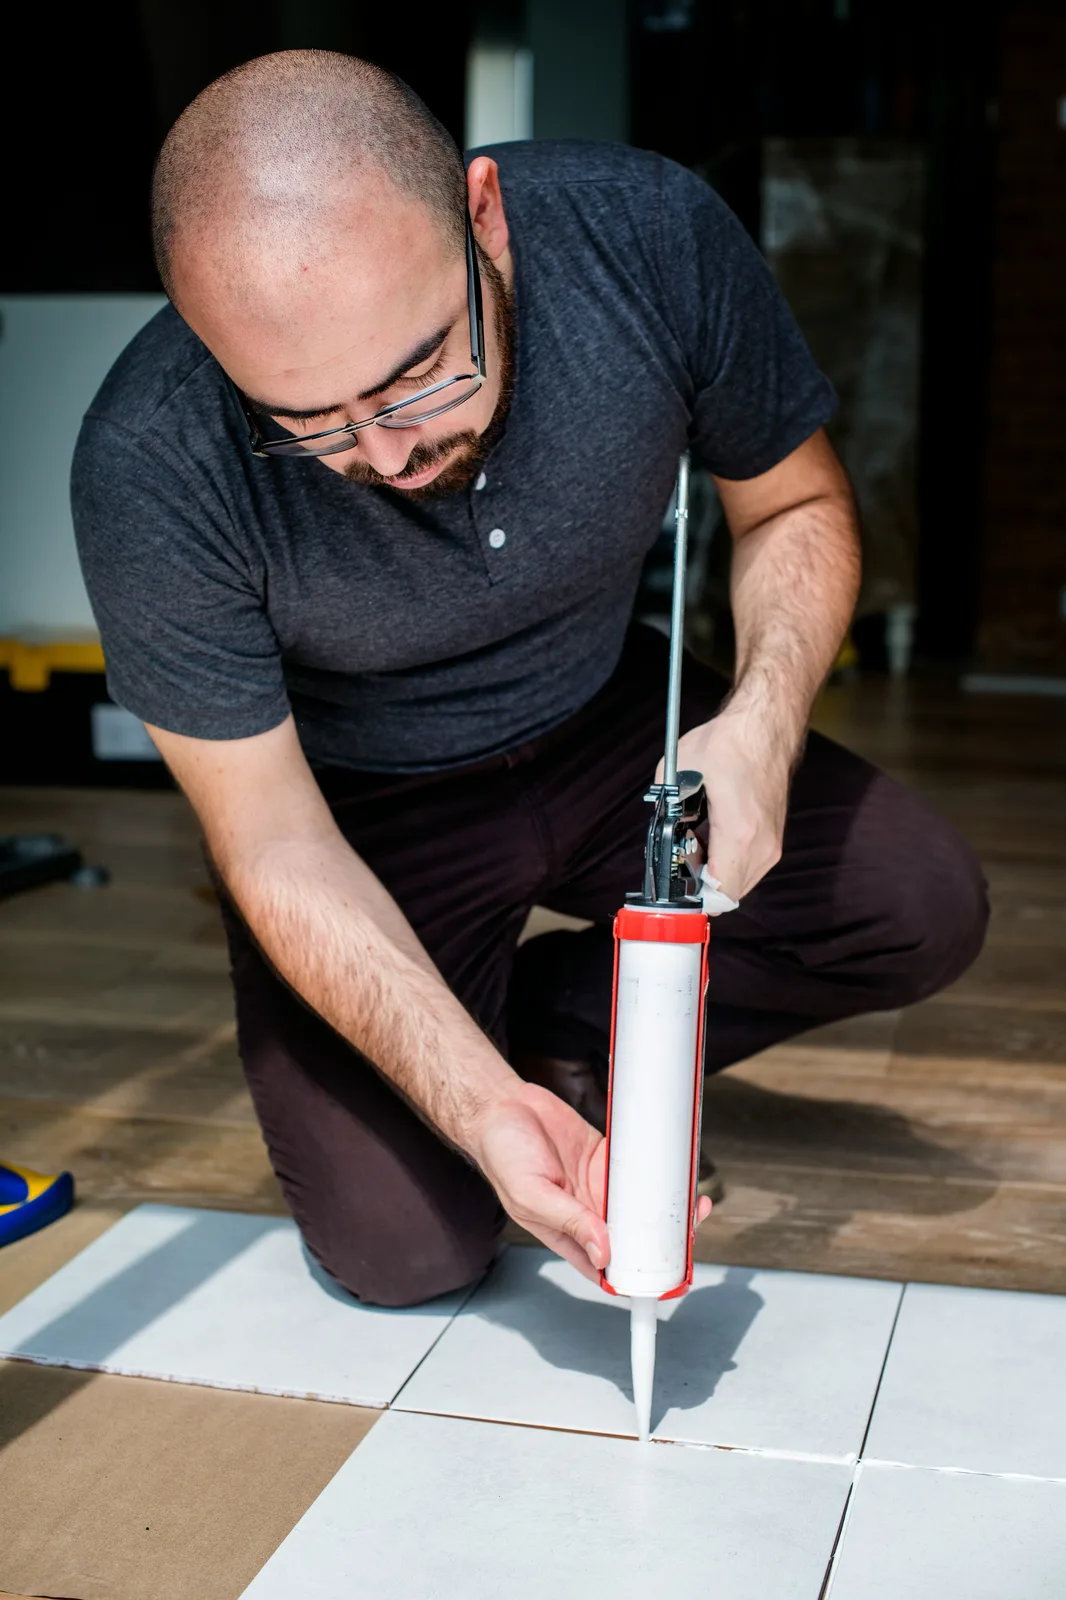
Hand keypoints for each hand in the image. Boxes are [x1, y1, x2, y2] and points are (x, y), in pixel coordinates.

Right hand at [468, 1082, 711, 1281]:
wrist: (502, 1106)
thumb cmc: (502, 1154)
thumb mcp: (530, 1194)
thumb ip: (569, 1222)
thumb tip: (603, 1252)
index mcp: (566, 1233)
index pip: (605, 1268)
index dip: (633, 1278)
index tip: (661, 1280)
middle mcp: (586, 1213)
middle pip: (632, 1237)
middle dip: (661, 1239)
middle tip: (687, 1233)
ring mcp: (598, 1186)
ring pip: (640, 1205)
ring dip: (665, 1206)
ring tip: (692, 1204)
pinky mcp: (606, 1157)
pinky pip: (638, 1169)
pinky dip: (656, 1171)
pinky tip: (672, 1172)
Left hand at [657, 705, 792, 900]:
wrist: (765, 725)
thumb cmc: (728, 744)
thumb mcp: (677, 773)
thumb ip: (664, 810)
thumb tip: (658, 832)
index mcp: (740, 834)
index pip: (719, 895)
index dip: (692, 897)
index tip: (675, 884)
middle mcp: (762, 846)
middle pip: (727, 893)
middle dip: (700, 882)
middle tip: (682, 853)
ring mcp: (772, 843)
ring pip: (738, 881)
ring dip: (714, 870)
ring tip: (696, 839)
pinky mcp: (774, 837)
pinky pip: (748, 865)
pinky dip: (727, 859)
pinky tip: (711, 832)